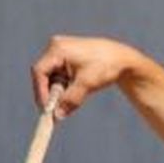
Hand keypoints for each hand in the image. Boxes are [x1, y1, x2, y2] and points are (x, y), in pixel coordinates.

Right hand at [29, 35, 145, 118]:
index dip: (41, 92)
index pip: (40, 72)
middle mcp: (56, 47)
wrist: (123, 59)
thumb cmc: (107, 67)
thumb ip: (71, 99)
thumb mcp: (88, 84)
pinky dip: (64, 86)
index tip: (47, 109)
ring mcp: (61, 51)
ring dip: (58, 91)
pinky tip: (75, 91)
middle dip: (50, 93)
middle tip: (55, 111)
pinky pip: (58, 75)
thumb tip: (57, 116)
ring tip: (72, 99)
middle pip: (43, 74)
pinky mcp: (66, 58)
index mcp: (58, 49)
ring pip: (51, 76)